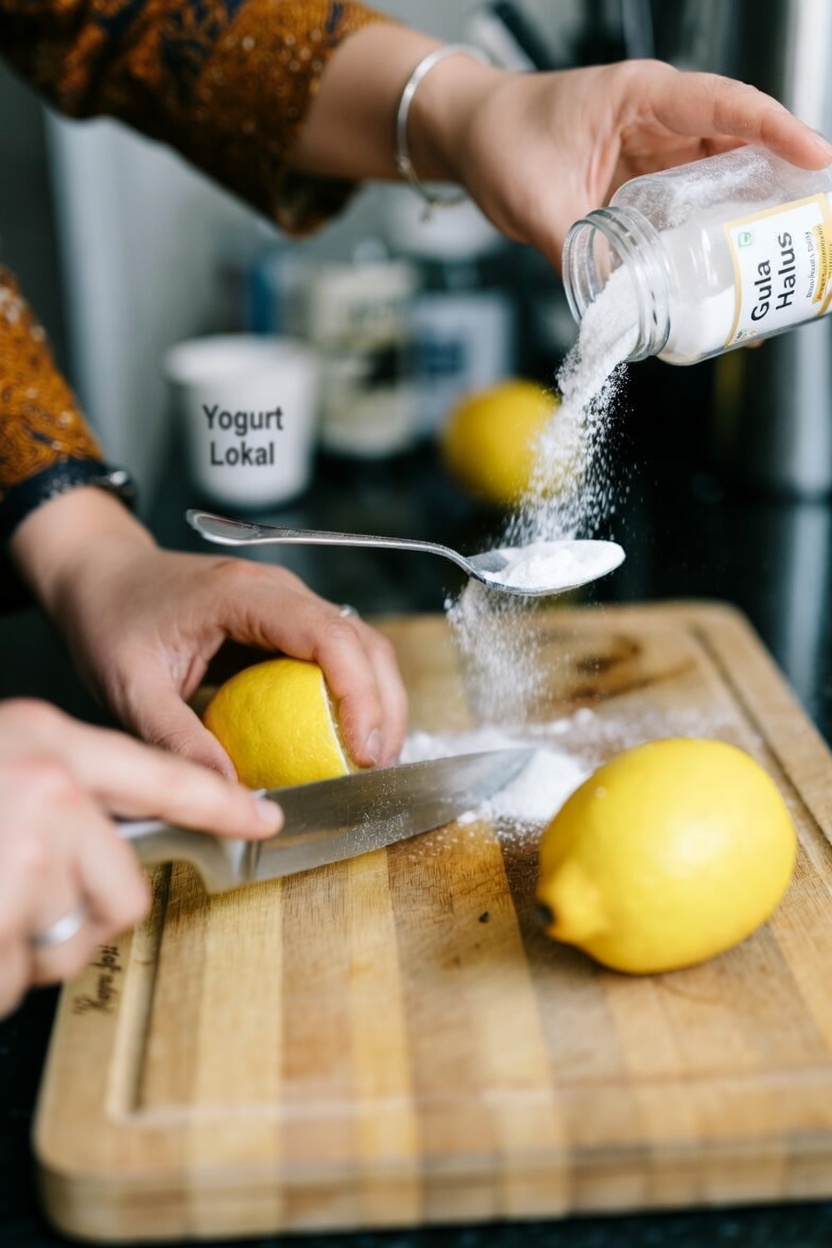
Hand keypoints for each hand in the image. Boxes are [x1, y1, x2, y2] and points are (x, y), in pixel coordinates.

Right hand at [0, 698, 281, 1016]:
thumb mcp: (2, 770)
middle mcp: (51, 786)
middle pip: (127, 885)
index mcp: (48, 742)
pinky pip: (25, 970)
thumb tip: (104, 847)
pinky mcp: (8, 906)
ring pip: (78, 936)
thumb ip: (57, 798)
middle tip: (23, 906)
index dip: (220, 799)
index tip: (265, 818)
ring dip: (29, 945)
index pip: (159, 772)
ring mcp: (29, 846)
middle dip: (85, 917)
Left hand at [10, 490, 407, 777]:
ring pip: (361, 644)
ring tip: (372, 758)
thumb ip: (177, 739)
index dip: (359, 693)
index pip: (328, 635)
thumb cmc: (112, 621)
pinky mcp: (286, 620)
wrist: (102, 577)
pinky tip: (346, 737)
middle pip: (362, 639)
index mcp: (242, 594)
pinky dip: (354, 694)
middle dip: (384, 705)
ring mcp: (287, 601)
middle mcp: (278, 589)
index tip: (362, 750)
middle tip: (376, 766)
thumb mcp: (130, 687)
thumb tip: (232, 794)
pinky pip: (338, 653)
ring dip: (378, 700)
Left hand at [419, 58, 831, 270]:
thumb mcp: (534, 199)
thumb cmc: (498, 139)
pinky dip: (709, 232)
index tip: (815, 162)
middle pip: (740, 144)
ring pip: (720, 177)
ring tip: (777, 254)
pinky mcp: (643, 181)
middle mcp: (657, 119)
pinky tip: (723, 266)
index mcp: (640, 97)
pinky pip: (689, 204)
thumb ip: (575, 252)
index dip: (778, 133)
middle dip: (780, 183)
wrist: (469, 135)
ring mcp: (653, 150)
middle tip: (808, 226)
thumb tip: (614, 306)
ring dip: (749, 214)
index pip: (726, 106)